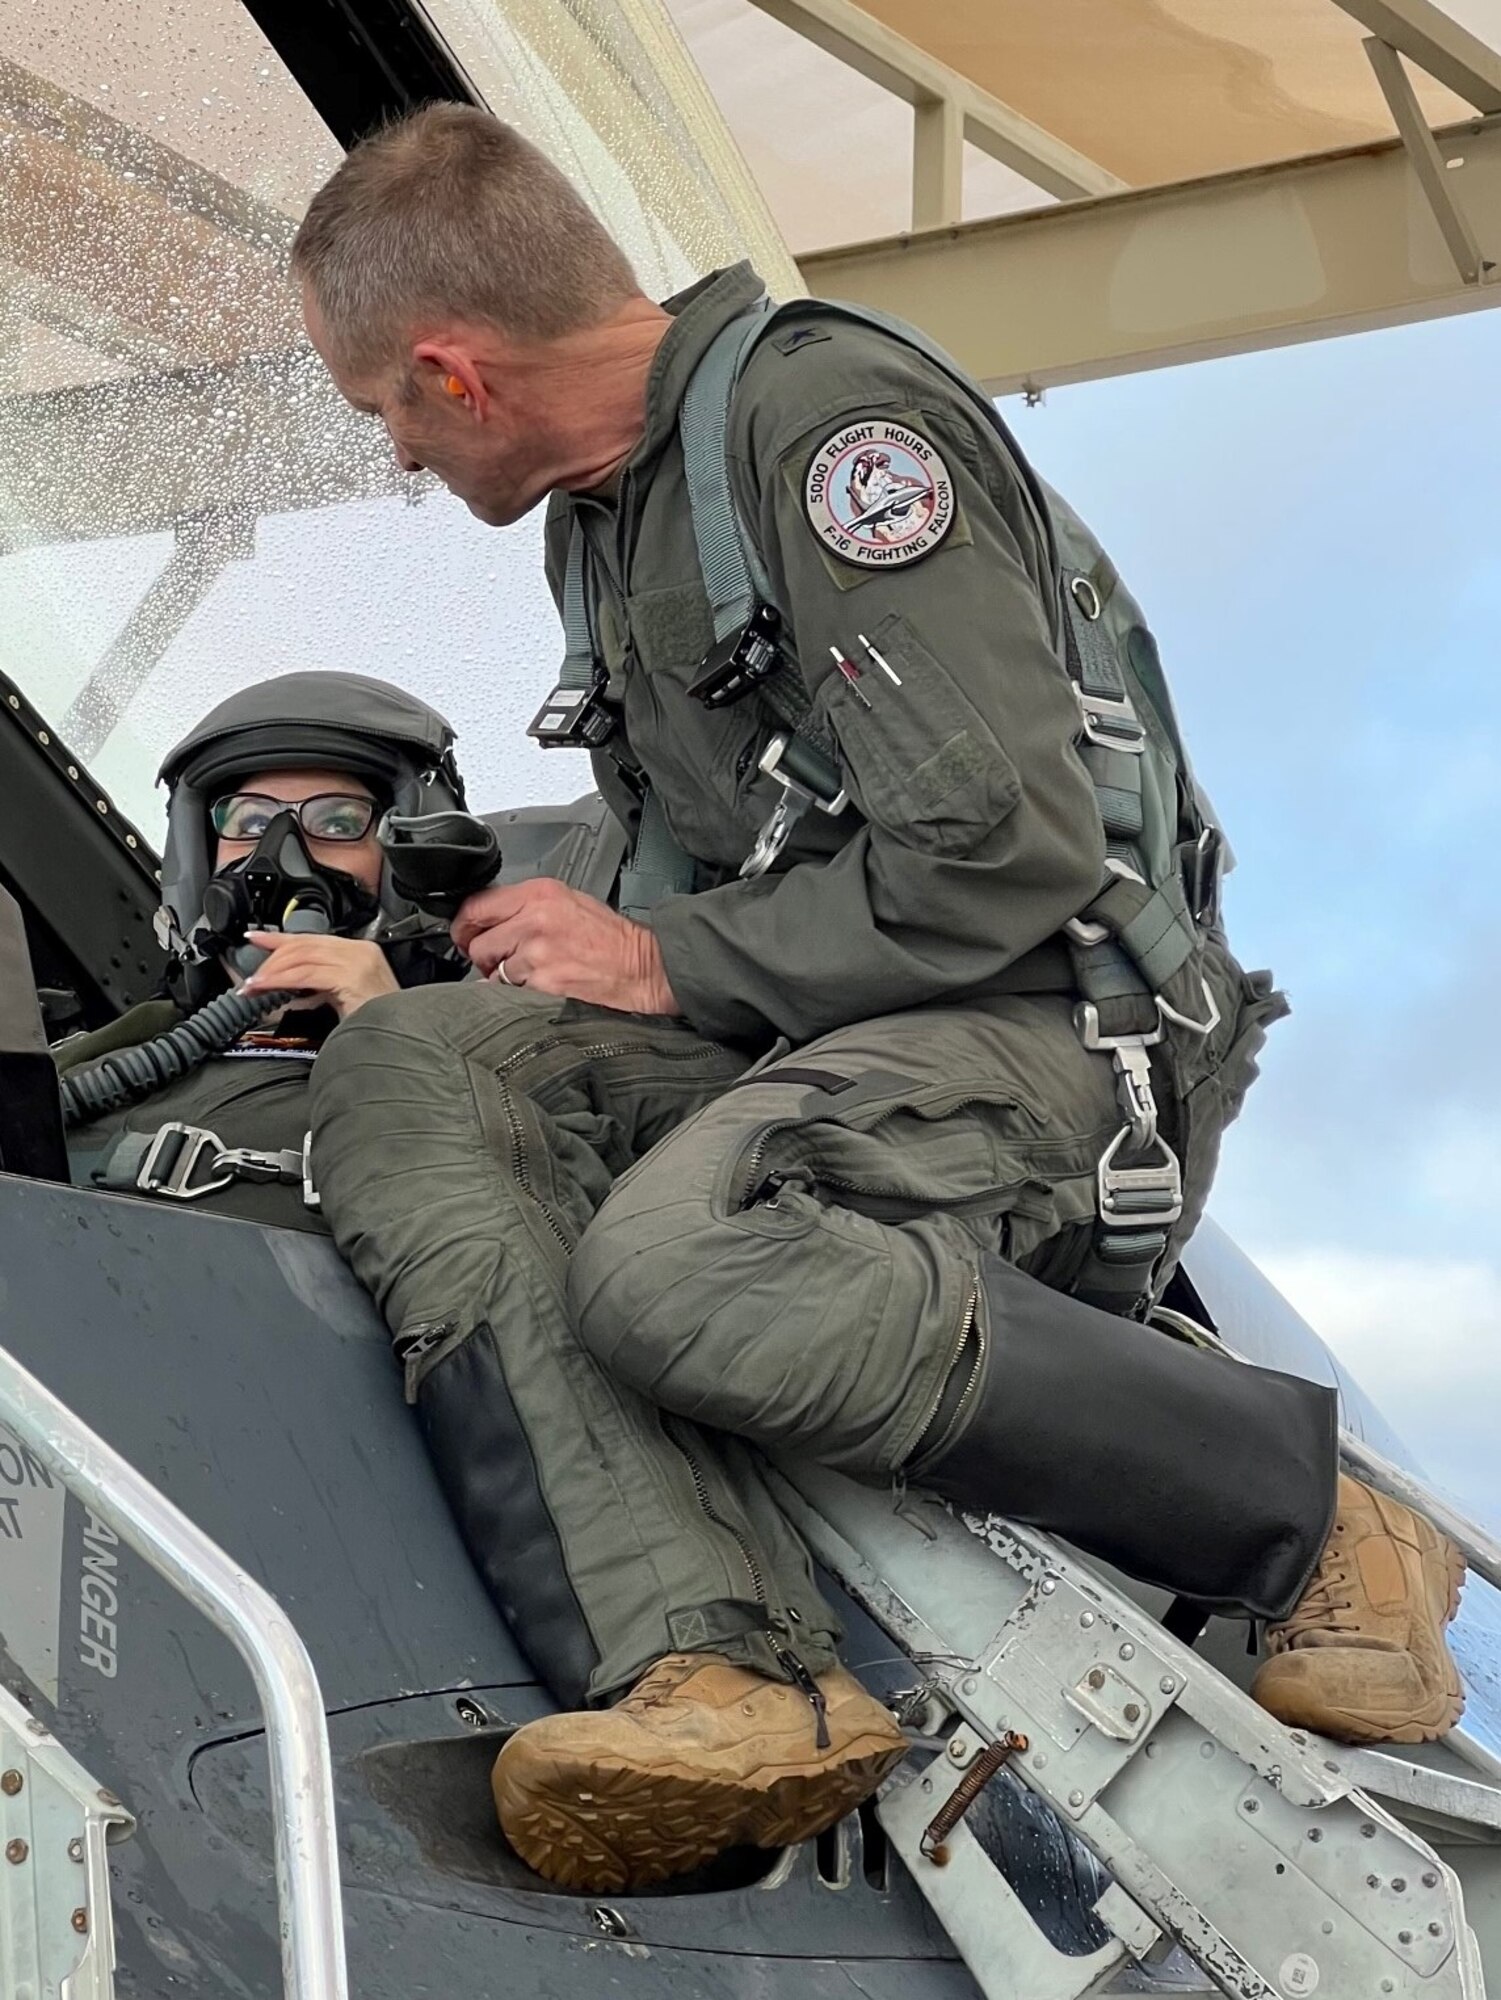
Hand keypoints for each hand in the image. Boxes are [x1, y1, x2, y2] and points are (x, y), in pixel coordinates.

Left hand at [241, 932, 399, 1020]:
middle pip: (305, 945)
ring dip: (272, 971)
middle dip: (271, 958)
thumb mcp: (345, 999)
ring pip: (302, 957)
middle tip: (250, 977)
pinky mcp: (352, 976)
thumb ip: (322, 988)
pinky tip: (269, 988)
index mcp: (362, 952)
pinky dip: (282, 980)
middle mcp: (361, 951)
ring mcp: (358, 961)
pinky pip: (306, 974)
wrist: (399, 1041)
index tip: (256, 938)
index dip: (280, 937)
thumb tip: (289, 989)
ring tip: (253, 985)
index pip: (313, 939)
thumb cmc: (376, 1025)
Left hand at [451, 877, 678, 1014]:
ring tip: (532, 975)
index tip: (464, 936)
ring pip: (491, 972)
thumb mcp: (569, 902)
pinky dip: (518, 996)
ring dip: (503, 979)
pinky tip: (541, 988)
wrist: (643, 968)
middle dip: (485, 958)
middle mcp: (535, 919)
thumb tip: (489, 920)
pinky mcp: (543, 983)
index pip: (477, 906)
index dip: (463, 926)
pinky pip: (509, 994)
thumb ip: (527, 906)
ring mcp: (538, 953)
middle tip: (502, 962)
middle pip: (478, 943)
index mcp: (540, 894)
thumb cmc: (612, 939)